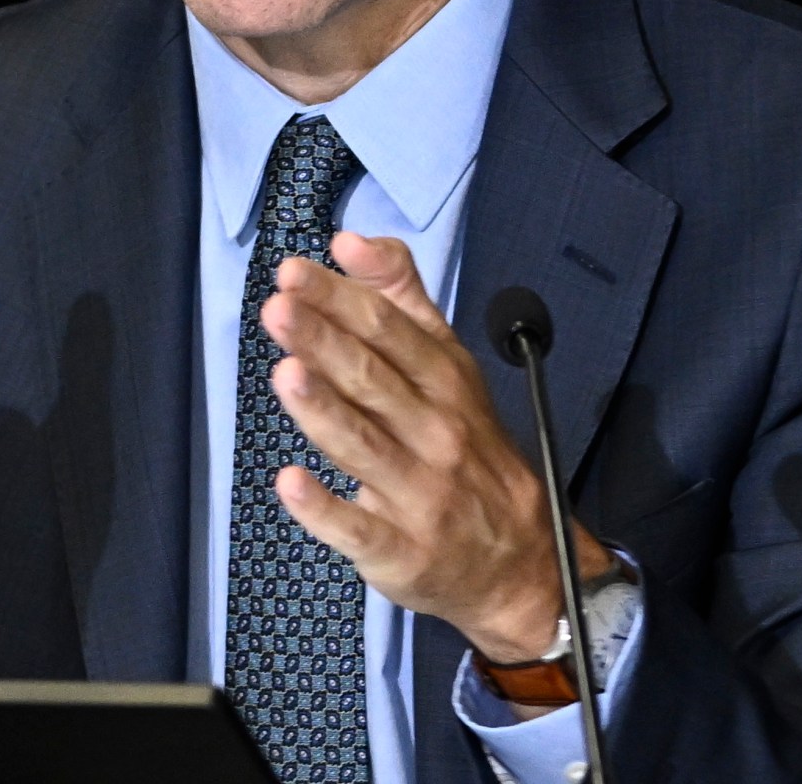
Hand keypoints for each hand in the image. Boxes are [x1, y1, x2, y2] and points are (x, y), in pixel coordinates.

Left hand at [260, 232, 602, 668]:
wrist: (522, 559)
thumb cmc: (469, 449)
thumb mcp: (449, 365)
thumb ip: (401, 299)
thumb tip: (351, 243)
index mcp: (446, 381)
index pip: (390, 331)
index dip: (342, 299)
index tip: (295, 274)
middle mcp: (435, 433)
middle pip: (374, 380)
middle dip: (325, 342)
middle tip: (280, 310)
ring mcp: (419, 494)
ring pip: (365, 445)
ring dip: (324, 410)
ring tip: (285, 374)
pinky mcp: (399, 550)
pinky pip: (359, 528)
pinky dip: (325, 508)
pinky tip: (290, 482)